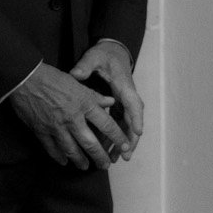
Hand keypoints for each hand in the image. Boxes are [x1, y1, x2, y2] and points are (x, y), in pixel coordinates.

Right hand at [8, 60, 127, 170]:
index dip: (117, 137)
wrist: (25, 78)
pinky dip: (59, 157)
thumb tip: (111, 102)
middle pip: (91, 143)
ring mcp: (56, 127)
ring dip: (80, 161)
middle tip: (106, 165)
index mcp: (84, 104)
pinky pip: (52, 149)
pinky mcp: (41, 131)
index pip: (107, 125)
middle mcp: (73, 118)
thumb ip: (94, 96)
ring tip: (85, 166)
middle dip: (100, 157)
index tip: (124, 145)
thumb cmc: (51, 77)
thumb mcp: (77, 83)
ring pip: (71, 150)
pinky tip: (64, 161)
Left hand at [70, 40, 143, 157]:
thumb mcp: (95, 57)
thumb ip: (86, 65)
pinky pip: (118, 125)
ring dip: (122, 143)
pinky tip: (106, 151)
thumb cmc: (105, 55)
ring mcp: (124, 104)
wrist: (113, 52)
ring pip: (127, 127)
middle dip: (130, 140)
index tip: (137, 132)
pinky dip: (114, 138)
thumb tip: (76, 74)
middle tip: (125, 155)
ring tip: (114, 159)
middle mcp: (128, 97)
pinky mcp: (119, 107)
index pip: (133, 104)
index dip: (136, 119)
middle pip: (133, 121)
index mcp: (125, 86)